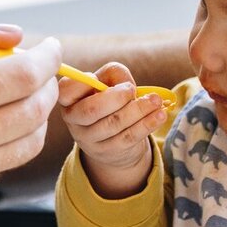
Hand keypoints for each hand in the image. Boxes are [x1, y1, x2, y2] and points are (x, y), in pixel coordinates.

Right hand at [0, 13, 61, 226]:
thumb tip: (11, 33)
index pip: (23, 75)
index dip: (47, 59)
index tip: (51, 49)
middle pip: (34, 110)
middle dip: (48, 86)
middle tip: (40, 73)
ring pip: (26, 143)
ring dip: (34, 118)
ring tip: (18, 101)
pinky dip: (2, 146)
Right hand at [58, 61, 164, 196]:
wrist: (112, 138)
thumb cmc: (108, 101)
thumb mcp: (106, 82)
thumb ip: (113, 74)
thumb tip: (125, 84)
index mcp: (68, 99)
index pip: (66, 90)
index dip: (82, 83)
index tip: (96, 78)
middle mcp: (74, 120)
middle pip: (92, 110)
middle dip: (116, 98)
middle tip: (132, 89)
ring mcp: (90, 139)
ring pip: (114, 124)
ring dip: (139, 110)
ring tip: (156, 101)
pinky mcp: (109, 152)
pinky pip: (129, 137)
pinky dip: (147, 124)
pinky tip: (160, 115)